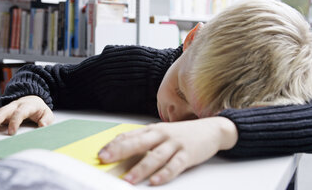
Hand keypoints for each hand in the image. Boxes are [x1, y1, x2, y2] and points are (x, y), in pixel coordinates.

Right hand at [0, 95, 53, 134]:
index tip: (11, 132)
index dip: (15, 122)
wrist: (33, 99)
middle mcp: (16, 105)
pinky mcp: (3, 111)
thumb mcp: (47, 113)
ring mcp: (8, 108)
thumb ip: (46, 120)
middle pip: (4, 111)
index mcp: (28, 106)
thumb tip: (43, 126)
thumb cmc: (39, 109)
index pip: (20, 112)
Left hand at [98, 117, 237, 185]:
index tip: (100, 152)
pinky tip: (155, 181)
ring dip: (140, 168)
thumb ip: (143, 138)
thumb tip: (120, 143)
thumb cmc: (182, 133)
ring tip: (128, 179)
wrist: (211, 129)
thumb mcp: (161, 132)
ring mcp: (175, 144)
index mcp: (153, 129)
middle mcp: (162, 135)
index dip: (114, 144)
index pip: (130, 136)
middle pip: (139, 143)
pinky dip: (165, 174)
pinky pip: (175, 166)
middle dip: (120, 151)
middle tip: (105, 159)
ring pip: (155, 157)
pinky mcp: (188, 154)